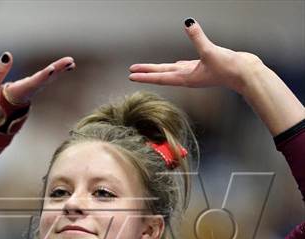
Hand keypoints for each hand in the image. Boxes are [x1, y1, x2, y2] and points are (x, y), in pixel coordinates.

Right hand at [0, 52, 75, 124]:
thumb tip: (8, 56)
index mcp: (15, 96)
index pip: (31, 85)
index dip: (42, 77)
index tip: (52, 69)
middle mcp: (25, 96)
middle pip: (43, 81)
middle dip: (57, 71)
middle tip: (70, 62)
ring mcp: (28, 95)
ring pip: (45, 81)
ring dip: (58, 71)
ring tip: (71, 63)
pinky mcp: (27, 92)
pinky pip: (42, 81)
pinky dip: (52, 73)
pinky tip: (63, 67)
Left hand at [128, 19, 261, 93]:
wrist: (245, 75)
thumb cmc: (230, 67)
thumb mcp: (211, 51)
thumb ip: (198, 37)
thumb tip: (188, 23)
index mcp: (186, 78)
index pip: (161, 77)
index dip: (145, 75)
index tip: (131, 76)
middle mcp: (188, 77)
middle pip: (162, 74)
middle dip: (146, 73)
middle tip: (131, 73)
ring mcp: (195, 73)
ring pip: (171, 71)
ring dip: (158, 70)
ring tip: (147, 70)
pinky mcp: (203, 68)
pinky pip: (184, 67)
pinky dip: (175, 66)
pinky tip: (174, 65)